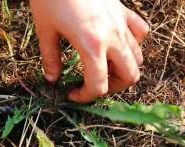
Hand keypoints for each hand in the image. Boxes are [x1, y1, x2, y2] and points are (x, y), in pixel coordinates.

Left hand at [29, 0, 148, 102]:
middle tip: (93, 84)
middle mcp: (112, 37)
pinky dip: (133, 42)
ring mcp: (121, 24)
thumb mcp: (45, 29)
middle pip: (129, 77)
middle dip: (112, 87)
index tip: (72, 95)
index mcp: (91, 45)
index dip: (86, 97)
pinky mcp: (123, 11)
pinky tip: (117, 42)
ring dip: (124, 68)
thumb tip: (52, 78)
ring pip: (137, 57)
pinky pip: (139, 32)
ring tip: (105, 66)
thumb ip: (50, 58)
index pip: (98, 85)